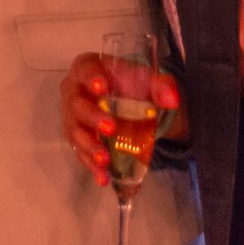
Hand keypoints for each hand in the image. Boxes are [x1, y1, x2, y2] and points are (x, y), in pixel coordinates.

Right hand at [61, 53, 183, 185]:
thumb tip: (171, 99)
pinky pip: (80, 151)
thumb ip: (161, 86)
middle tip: (111, 128)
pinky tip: (103, 177)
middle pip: (77, 104)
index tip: (103, 87)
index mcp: (87, 67)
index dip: (91, 78)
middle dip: (92, 117)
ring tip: (105, 160)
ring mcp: (72, 116)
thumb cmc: (129, 82)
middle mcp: (73, 90)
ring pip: (75, 131)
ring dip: (89, 146)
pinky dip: (91, 165)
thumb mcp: (146, 79)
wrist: (123, 97)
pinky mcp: (76, 137)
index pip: (85, 69)